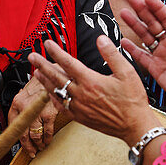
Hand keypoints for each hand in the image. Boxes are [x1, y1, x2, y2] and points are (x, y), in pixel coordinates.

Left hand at [9, 76, 58, 156]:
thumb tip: (21, 124)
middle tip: (30, 151)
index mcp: (16, 103)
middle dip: (27, 146)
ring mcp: (37, 112)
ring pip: (35, 135)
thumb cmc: (40, 85)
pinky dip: (47, 139)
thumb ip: (22, 108)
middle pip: (22, 134)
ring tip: (40, 147)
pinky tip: (47, 141)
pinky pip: (47, 132)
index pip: (12, 125)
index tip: (17, 145)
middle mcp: (25, 108)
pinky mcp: (49, 114)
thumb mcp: (25, 95)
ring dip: (38, 144)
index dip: (14, 138)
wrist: (53, 75)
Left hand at [27, 35, 155, 146]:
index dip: (56, 52)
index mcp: (91, 81)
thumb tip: (100, 39)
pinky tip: (50, 92)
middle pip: (56, 76)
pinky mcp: (79, 117)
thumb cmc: (132, 99)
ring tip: (36, 72)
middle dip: (42, 65)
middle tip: (31, 56)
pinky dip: (53, 97)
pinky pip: (61, 106)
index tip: (47, 43)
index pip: (68, 62)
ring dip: (45, 80)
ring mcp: (78, 107)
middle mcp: (81, 94)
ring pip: (56, 91)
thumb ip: (112, 54)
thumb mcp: (127, 72)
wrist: (134, 126)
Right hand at [118, 0, 165, 123]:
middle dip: (142, 10)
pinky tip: (122, 40)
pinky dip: (132, 49)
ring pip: (145, 36)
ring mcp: (161, 55)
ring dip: (135, 25)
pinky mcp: (154, 67)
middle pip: (153, 23)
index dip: (157, 8)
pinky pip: (141, 56)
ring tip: (123, 13)